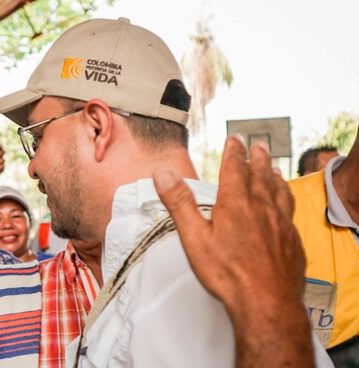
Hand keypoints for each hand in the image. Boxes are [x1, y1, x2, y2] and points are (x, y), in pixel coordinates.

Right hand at [152, 136, 311, 366]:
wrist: (266, 301)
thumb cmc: (228, 273)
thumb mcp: (194, 237)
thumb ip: (179, 202)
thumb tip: (163, 173)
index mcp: (236, 203)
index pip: (235, 168)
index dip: (234, 151)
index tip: (235, 139)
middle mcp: (262, 208)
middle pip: (261, 175)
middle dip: (257, 158)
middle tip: (258, 145)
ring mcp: (281, 223)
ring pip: (279, 191)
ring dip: (275, 176)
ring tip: (274, 168)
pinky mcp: (292, 240)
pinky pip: (290, 211)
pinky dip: (286, 199)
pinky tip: (284, 206)